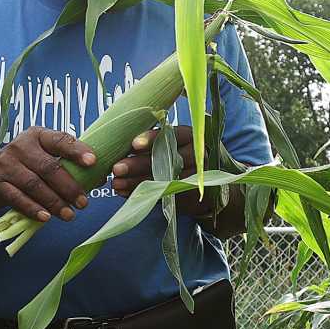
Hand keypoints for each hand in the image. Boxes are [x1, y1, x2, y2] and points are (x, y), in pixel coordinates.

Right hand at [0, 127, 96, 223]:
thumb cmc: (22, 166)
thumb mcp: (41, 156)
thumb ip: (66, 163)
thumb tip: (99, 176)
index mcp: (36, 136)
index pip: (59, 140)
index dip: (77, 151)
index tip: (93, 162)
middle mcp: (20, 147)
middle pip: (49, 168)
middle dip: (69, 187)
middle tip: (84, 203)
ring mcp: (6, 165)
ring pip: (35, 185)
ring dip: (54, 202)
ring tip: (70, 215)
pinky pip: (17, 198)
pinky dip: (33, 209)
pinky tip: (46, 218)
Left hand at [109, 123, 224, 218]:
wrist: (213, 188)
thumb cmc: (184, 159)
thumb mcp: (176, 144)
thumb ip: (156, 142)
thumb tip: (118, 142)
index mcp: (191, 136)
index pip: (173, 134)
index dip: (152, 139)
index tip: (134, 144)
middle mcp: (197, 154)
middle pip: (166, 158)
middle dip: (137, 164)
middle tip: (116, 168)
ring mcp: (196, 176)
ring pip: (163, 178)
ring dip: (135, 182)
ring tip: (116, 184)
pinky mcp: (190, 195)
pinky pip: (164, 193)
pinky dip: (142, 193)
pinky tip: (125, 193)